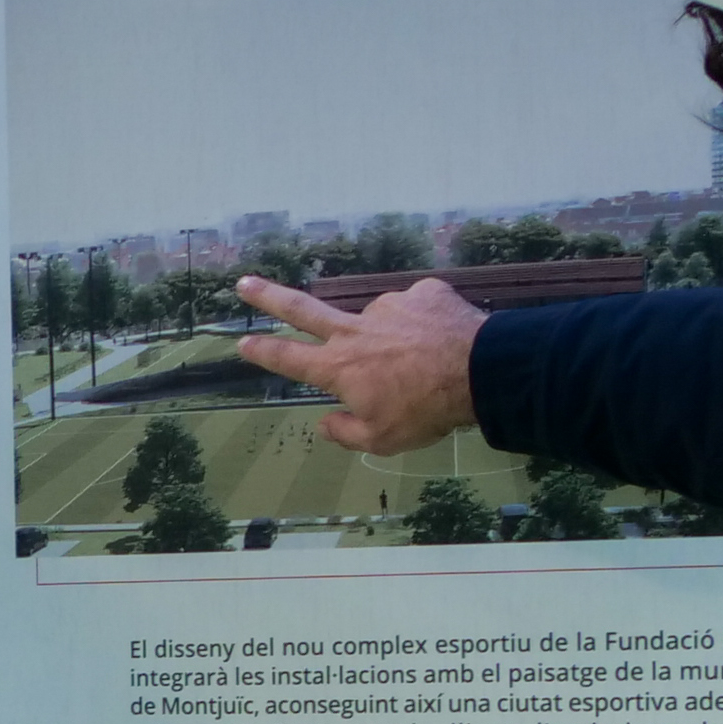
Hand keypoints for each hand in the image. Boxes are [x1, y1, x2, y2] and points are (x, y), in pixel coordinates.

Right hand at [237, 274, 487, 456]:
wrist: (480, 371)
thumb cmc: (425, 412)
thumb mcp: (382, 440)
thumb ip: (346, 432)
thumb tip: (324, 423)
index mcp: (339, 368)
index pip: (288, 358)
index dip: (263, 351)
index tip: (242, 341)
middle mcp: (355, 330)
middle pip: (302, 309)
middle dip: (269, 296)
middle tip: (244, 284)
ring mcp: (388, 307)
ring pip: (380, 324)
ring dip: (392, 339)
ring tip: (423, 360)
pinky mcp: (422, 293)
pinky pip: (417, 311)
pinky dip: (424, 325)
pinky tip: (440, 339)